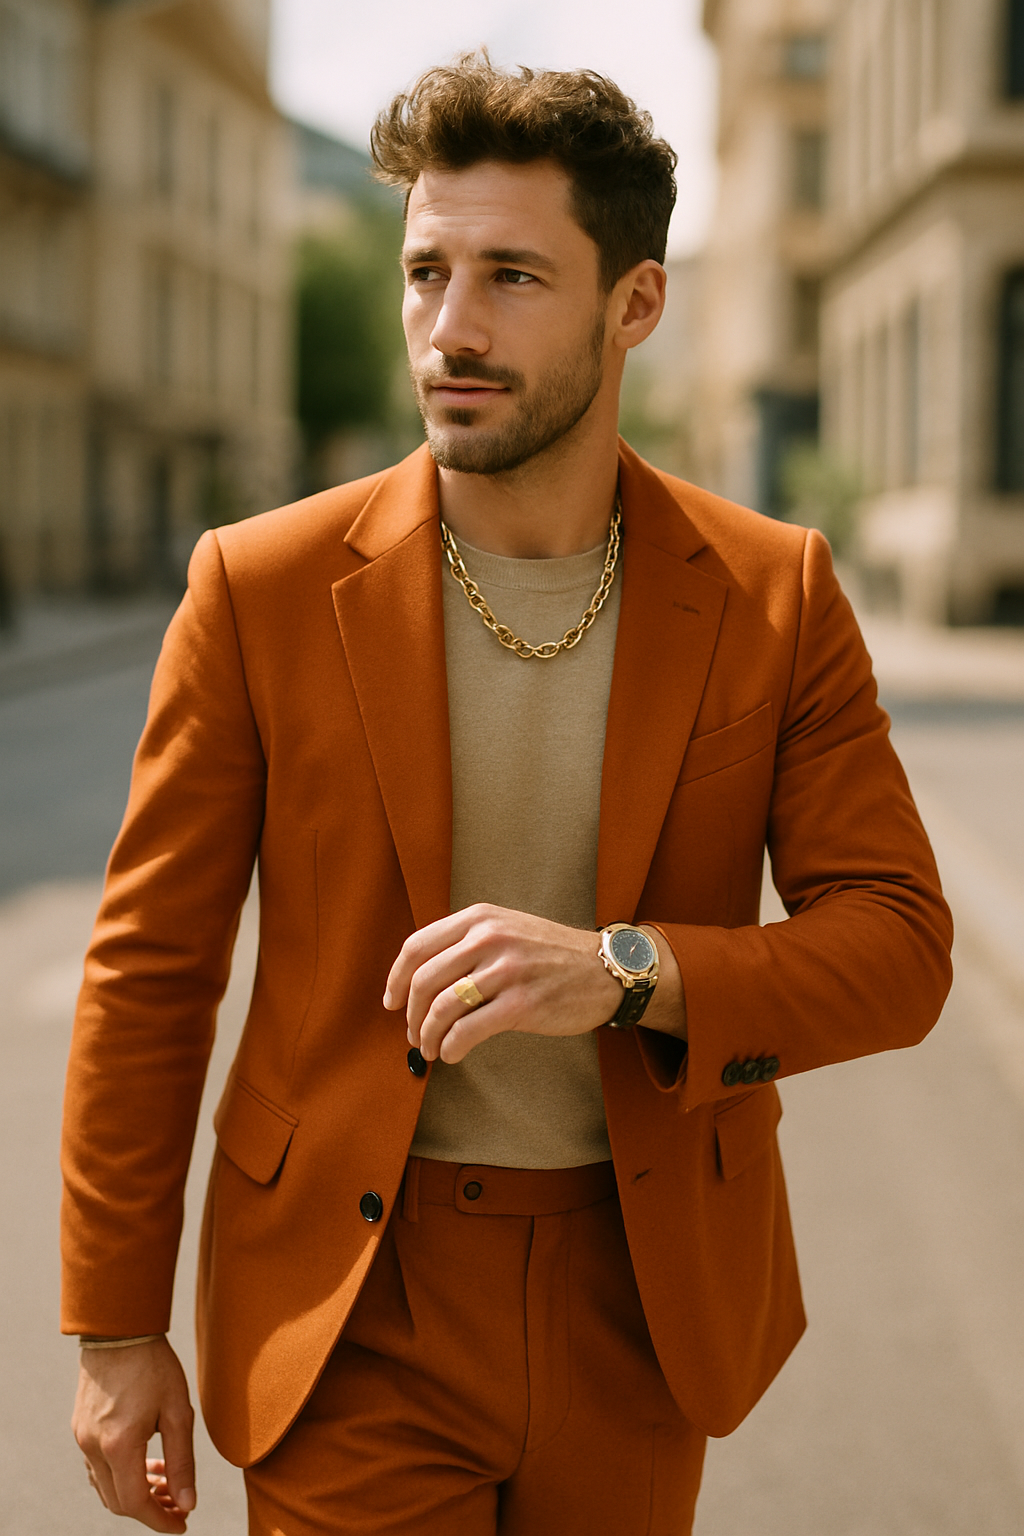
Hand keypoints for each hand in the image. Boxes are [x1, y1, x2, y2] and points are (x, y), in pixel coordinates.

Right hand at [73, 1338, 195, 1531]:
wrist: (119, 1330)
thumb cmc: (153, 1365)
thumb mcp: (178, 1411)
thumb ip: (183, 1461)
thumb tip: (188, 1503)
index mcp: (119, 1445)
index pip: (135, 1504)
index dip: (160, 1520)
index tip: (182, 1524)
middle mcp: (93, 1447)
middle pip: (118, 1502)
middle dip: (150, 1509)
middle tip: (179, 1503)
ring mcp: (82, 1439)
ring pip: (106, 1487)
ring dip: (135, 1492)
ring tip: (166, 1482)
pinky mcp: (80, 1428)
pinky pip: (97, 1468)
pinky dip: (121, 1475)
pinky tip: (145, 1464)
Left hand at [384, 904, 623, 1063]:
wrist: (605, 969)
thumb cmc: (550, 954)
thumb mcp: (507, 929)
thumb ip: (466, 944)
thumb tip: (419, 981)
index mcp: (480, 919)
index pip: (417, 946)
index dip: (396, 979)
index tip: (391, 1003)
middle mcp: (490, 938)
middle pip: (425, 980)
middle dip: (410, 1014)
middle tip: (412, 1034)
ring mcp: (507, 970)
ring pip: (443, 1007)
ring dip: (428, 1035)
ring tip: (430, 1049)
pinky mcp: (522, 1003)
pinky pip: (469, 1030)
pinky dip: (451, 1047)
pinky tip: (452, 1054)